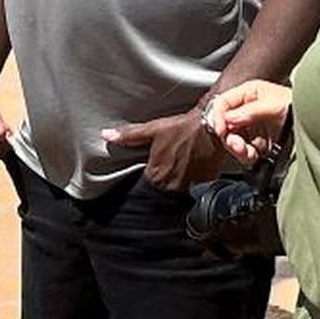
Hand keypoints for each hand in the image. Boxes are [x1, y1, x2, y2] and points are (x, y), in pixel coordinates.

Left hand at [100, 107, 225, 192]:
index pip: (146, 188)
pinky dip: (194, 183)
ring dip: (178, 183)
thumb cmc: (182, 127)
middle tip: (170, 167)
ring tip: (182, 168)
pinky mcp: (206, 185)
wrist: (212, 125)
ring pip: (179, 193)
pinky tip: (194, 169)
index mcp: (156, 175)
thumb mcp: (154, 129)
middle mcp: (172, 185)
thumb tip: (106, 135)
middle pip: (162, 192)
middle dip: (164, 182)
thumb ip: (129, 136)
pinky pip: (196, 190)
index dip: (149, 178)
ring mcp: (190, 187)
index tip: (153, 170)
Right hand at [203, 80, 295, 167]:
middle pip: (223, 124)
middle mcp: (246, 110)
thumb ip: (249, 111)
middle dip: (228, 136)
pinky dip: (245, 156)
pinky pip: (243, 153)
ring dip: (236, 148)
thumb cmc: (298, 106)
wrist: (317, 123)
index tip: (221, 129)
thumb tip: (229, 119)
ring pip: (231, 140)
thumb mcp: (273, 104)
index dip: (218, 116)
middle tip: (236, 142)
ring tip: (246, 150)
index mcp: (248, 93)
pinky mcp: (257, 144)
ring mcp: (251, 128)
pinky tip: (253, 154)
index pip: (222, 103)